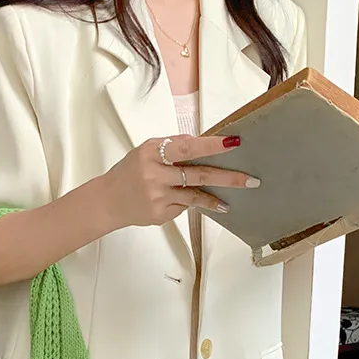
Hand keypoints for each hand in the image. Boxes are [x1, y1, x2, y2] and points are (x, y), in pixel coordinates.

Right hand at [102, 134, 257, 229]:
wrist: (108, 201)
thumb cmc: (130, 172)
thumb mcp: (147, 150)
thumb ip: (173, 147)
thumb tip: (203, 144)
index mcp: (152, 153)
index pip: (188, 147)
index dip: (212, 146)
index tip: (232, 143)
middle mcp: (155, 175)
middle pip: (198, 175)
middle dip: (227, 177)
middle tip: (250, 179)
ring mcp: (158, 198)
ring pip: (195, 197)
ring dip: (215, 199)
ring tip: (230, 201)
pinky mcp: (160, 215)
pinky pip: (184, 207)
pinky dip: (190, 203)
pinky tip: (186, 203)